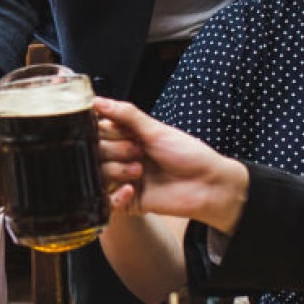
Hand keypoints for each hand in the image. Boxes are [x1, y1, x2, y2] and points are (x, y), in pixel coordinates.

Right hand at [96, 97, 249, 232]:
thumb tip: (98, 101)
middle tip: (137, 151)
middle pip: (95, 151)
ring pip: (98, 174)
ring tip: (140, 171)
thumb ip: (126, 115)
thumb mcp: (156, 130)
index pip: (99, 131)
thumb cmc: (189, 155)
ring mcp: (124, 179)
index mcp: (129, 137)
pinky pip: (107, 201)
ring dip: (117, 170)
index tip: (120, 133)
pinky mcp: (127, 202)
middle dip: (115, 150)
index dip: (106, 131)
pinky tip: (131, 190)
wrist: (208, 185)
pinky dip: (116, 196)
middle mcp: (123, 157)